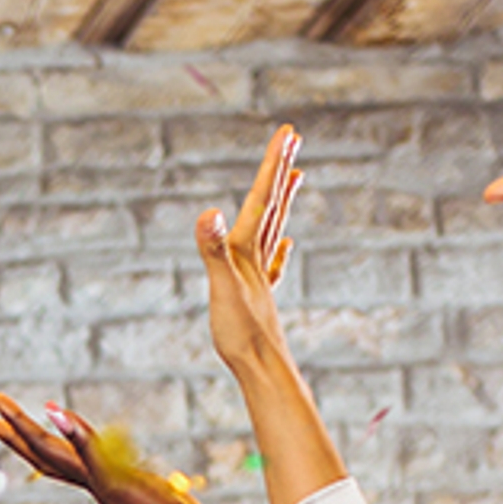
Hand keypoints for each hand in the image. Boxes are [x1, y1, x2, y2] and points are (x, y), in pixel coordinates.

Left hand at [0, 391, 212, 503]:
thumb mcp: (113, 475)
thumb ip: (84, 444)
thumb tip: (51, 413)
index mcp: (80, 472)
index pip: (38, 442)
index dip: (16, 420)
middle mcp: (86, 475)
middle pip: (39, 448)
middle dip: (14, 426)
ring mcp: (103, 479)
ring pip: (60, 455)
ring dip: (39, 436)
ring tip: (25, 420)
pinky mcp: (124, 481)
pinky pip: (91, 458)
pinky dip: (82, 443)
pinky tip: (84, 439)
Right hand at [197, 124, 301, 381]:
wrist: (262, 370)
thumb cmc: (241, 333)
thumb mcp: (220, 287)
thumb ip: (212, 249)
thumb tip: (207, 212)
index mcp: (246, 252)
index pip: (261, 199)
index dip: (273, 164)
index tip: (288, 133)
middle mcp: (256, 259)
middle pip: (272, 206)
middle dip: (280, 171)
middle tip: (293, 139)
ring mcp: (260, 278)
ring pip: (272, 229)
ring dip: (282, 201)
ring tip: (295, 177)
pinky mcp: (258, 299)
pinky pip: (270, 265)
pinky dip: (277, 249)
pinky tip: (285, 245)